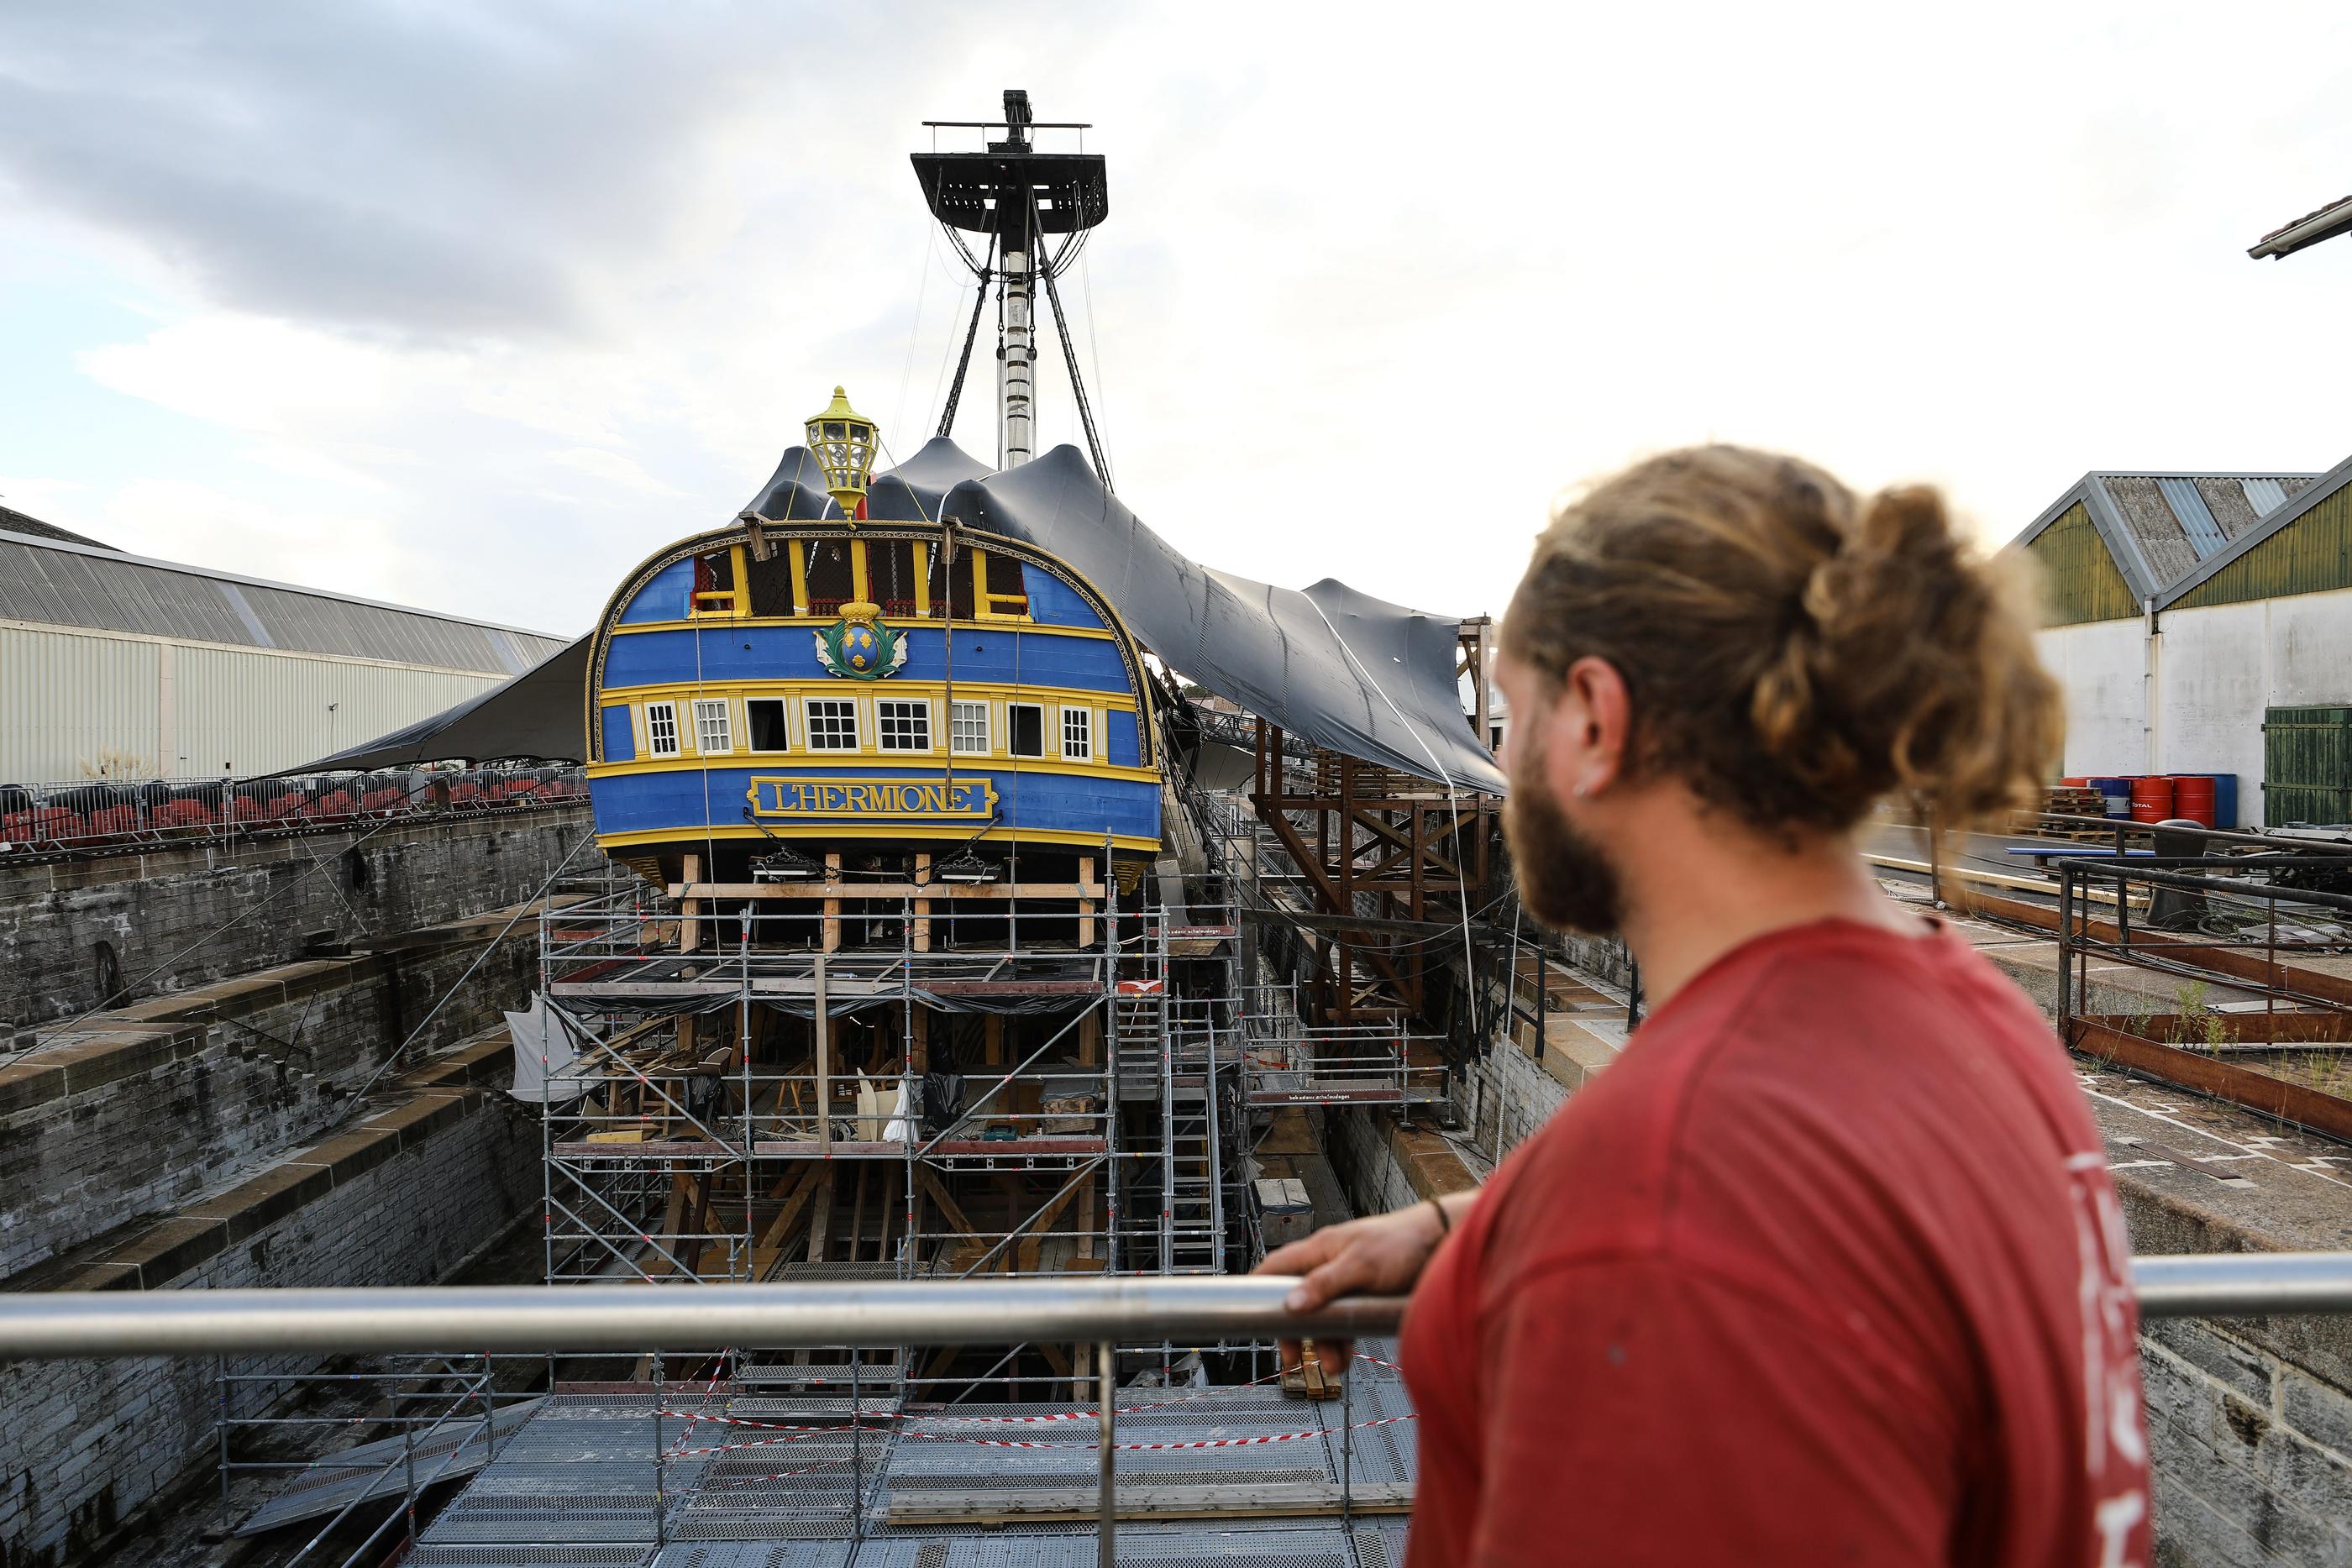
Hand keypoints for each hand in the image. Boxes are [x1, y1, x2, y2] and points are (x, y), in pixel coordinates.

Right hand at [1254, 1203, 1450, 1383]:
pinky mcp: (1365, 1298)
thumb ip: (1325, 1285)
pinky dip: (1342, 1341)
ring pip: (1322, 1317)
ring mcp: (1347, 1283)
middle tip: (1293, 1357)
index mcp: (1320, 1250)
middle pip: (1297, 1301)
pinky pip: (1344, 1323)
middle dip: (1294, 1331)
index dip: (1257, 1287)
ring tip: (1333, 1365)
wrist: (1442, 1244)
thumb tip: (1290, 1304)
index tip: (1245, 1313)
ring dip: (1323, 1343)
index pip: (1277, 1267)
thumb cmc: (1402, 1243)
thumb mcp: (1360, 1266)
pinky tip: (1346, 1357)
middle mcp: (1329, 1265)